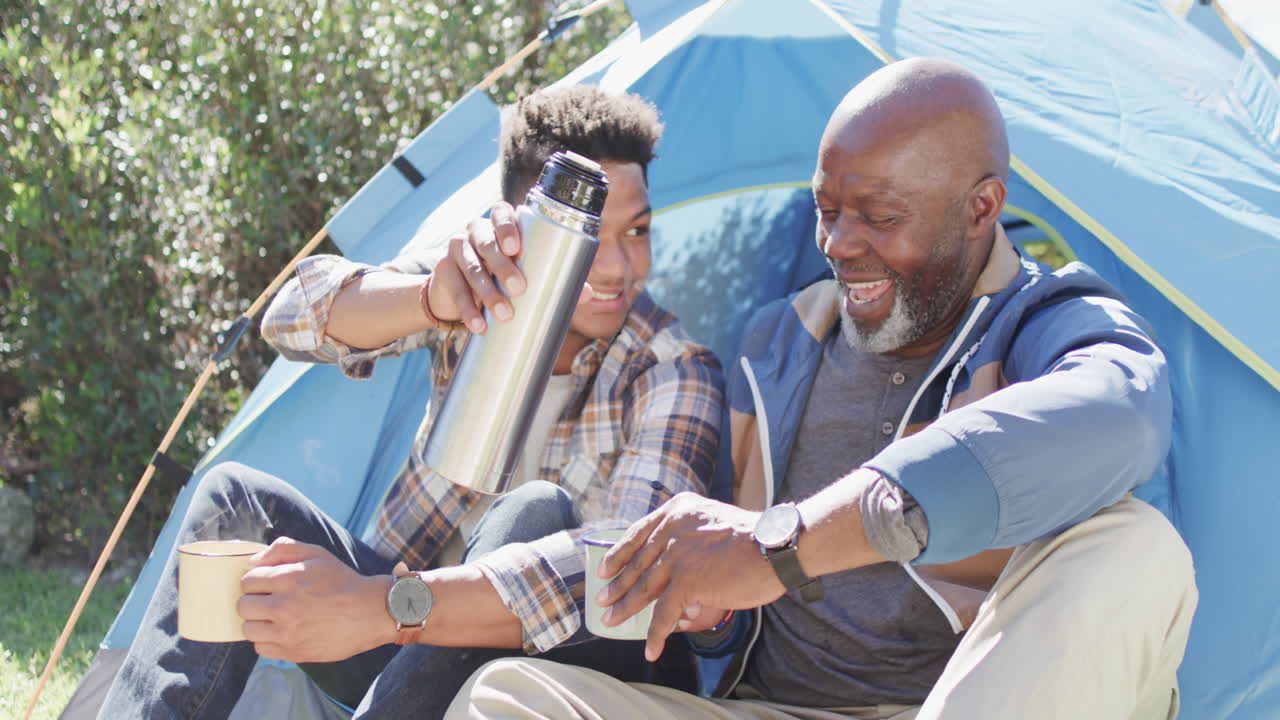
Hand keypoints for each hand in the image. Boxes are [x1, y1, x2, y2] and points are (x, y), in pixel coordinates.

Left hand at [238, 537, 391, 662]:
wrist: (371, 612)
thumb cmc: (342, 581)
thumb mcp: (317, 554)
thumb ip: (283, 549)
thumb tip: (252, 561)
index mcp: (288, 579)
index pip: (247, 581)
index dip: (256, 581)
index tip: (267, 584)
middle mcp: (283, 606)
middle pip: (243, 605)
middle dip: (253, 600)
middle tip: (270, 600)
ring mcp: (286, 632)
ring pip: (248, 629)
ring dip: (258, 622)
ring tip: (275, 618)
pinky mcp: (292, 652)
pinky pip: (261, 648)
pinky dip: (267, 640)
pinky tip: (283, 632)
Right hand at [427, 201, 591, 333]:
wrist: (459, 291)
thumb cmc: (502, 276)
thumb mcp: (526, 273)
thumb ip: (556, 279)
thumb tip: (588, 294)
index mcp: (500, 225)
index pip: (501, 213)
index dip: (507, 226)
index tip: (516, 248)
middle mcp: (476, 231)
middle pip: (486, 242)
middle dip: (502, 265)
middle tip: (519, 289)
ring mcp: (457, 249)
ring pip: (471, 267)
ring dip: (487, 292)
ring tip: (503, 315)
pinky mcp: (443, 271)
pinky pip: (456, 290)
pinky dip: (468, 310)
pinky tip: (478, 325)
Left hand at [596, 492, 785, 660]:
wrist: (773, 544)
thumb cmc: (752, 536)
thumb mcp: (711, 520)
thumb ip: (689, 534)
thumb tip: (672, 561)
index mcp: (676, 511)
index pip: (637, 533)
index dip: (618, 554)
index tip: (604, 569)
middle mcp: (671, 530)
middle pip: (637, 563)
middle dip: (617, 585)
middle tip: (602, 600)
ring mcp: (676, 556)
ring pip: (643, 588)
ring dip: (625, 608)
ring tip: (612, 622)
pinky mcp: (686, 582)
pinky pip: (664, 615)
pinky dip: (655, 635)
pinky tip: (651, 648)